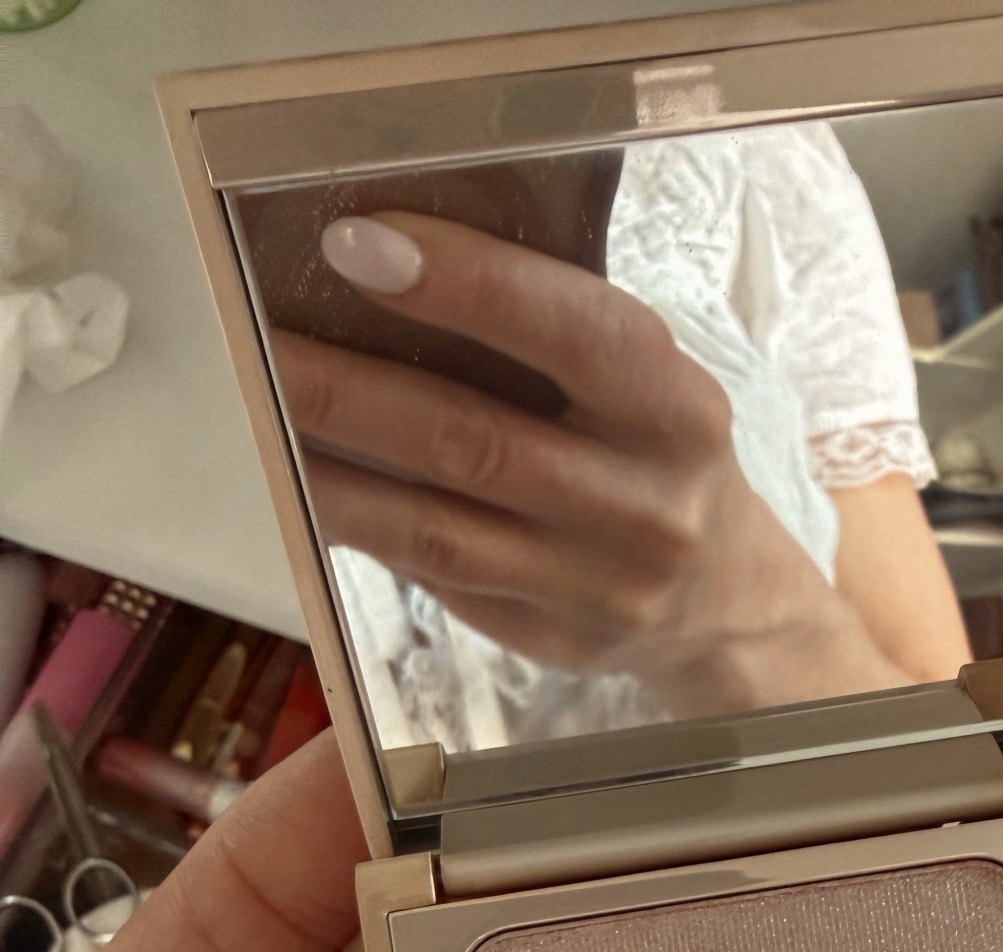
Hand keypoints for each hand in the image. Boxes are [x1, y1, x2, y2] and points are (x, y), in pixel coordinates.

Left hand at [272, 212, 907, 714]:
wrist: (723, 597)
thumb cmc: (656, 454)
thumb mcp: (644, 381)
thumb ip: (551, 336)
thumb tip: (392, 273)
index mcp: (676, 409)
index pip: (566, 332)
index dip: (460, 285)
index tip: (356, 244)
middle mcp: (643, 504)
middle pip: (470, 439)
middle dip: (348, 387)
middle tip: (262, 341)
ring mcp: (596, 587)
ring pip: (434, 526)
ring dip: (329, 473)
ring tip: (262, 421)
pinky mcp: (551, 641)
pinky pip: (437, 577)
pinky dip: (364, 529)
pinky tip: (312, 490)